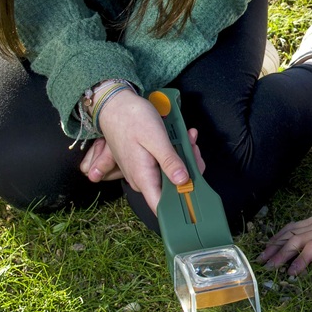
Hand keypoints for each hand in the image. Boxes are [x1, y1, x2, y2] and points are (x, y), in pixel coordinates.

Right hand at [80, 91, 203, 213]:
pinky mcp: (145, 163)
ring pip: (171, 174)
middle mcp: (141, 179)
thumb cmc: (132, 118)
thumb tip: (183, 181)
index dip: (180, 205)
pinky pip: (165, 164)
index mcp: (143, 177)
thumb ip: (169, 161)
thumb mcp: (155, 138)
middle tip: (193, 147)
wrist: (115, 105)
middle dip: (189, 170)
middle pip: (172, 188)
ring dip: (184, 158)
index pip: (161, 206)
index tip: (197, 192)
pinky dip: (176, 152)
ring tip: (188, 138)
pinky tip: (182, 138)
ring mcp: (143, 171)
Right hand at [259, 196, 311, 275]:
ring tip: (262, 256)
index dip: (303, 258)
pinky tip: (271, 243)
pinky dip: (281, 234)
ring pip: (293, 232)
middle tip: (266, 267)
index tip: (291, 272)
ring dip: (277, 243)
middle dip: (282, 253)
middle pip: (299, 239)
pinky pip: (295, 226)